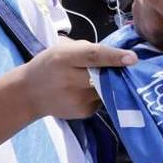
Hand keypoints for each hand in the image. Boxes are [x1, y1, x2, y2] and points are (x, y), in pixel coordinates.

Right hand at [20, 37, 135, 120]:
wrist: (29, 93)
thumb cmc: (50, 64)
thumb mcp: (63, 49)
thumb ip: (88, 49)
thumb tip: (117, 54)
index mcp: (65, 58)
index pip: (93, 56)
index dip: (114, 57)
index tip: (133, 58)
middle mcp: (70, 80)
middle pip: (104, 76)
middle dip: (118, 71)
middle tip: (128, 65)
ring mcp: (77, 100)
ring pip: (106, 88)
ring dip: (110, 82)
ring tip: (99, 77)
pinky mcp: (83, 113)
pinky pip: (102, 99)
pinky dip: (101, 93)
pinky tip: (88, 90)